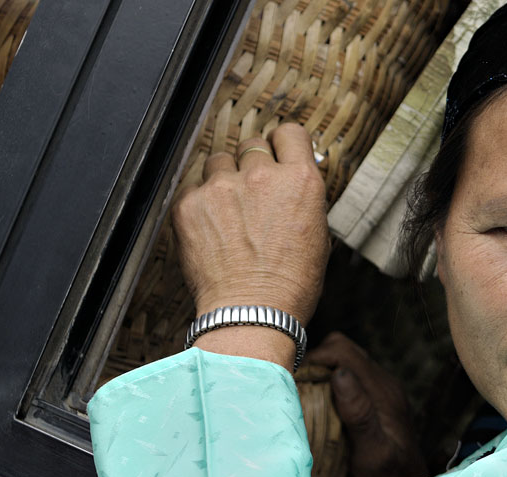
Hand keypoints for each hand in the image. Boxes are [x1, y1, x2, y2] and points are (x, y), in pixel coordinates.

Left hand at [172, 124, 330, 324]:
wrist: (251, 314)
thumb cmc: (290, 286)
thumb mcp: (317, 235)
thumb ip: (302, 198)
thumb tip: (290, 182)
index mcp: (300, 182)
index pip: (289, 132)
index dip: (281, 144)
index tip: (276, 154)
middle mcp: (262, 176)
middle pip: (251, 145)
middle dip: (252, 166)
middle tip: (252, 196)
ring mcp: (222, 188)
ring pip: (219, 161)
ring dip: (224, 179)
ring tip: (229, 213)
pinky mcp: (189, 204)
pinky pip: (192, 187)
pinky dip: (200, 203)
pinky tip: (212, 229)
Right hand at [307, 333, 427, 476]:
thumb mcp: (373, 453)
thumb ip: (359, 413)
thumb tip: (340, 375)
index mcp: (383, 390)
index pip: (343, 352)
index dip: (314, 359)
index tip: (294, 381)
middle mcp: (383, 384)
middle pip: (342, 351)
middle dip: (315, 363)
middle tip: (296, 388)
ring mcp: (379, 391)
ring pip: (342, 363)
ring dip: (320, 374)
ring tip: (303, 397)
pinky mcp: (373, 401)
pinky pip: (346, 380)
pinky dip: (328, 386)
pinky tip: (318, 408)